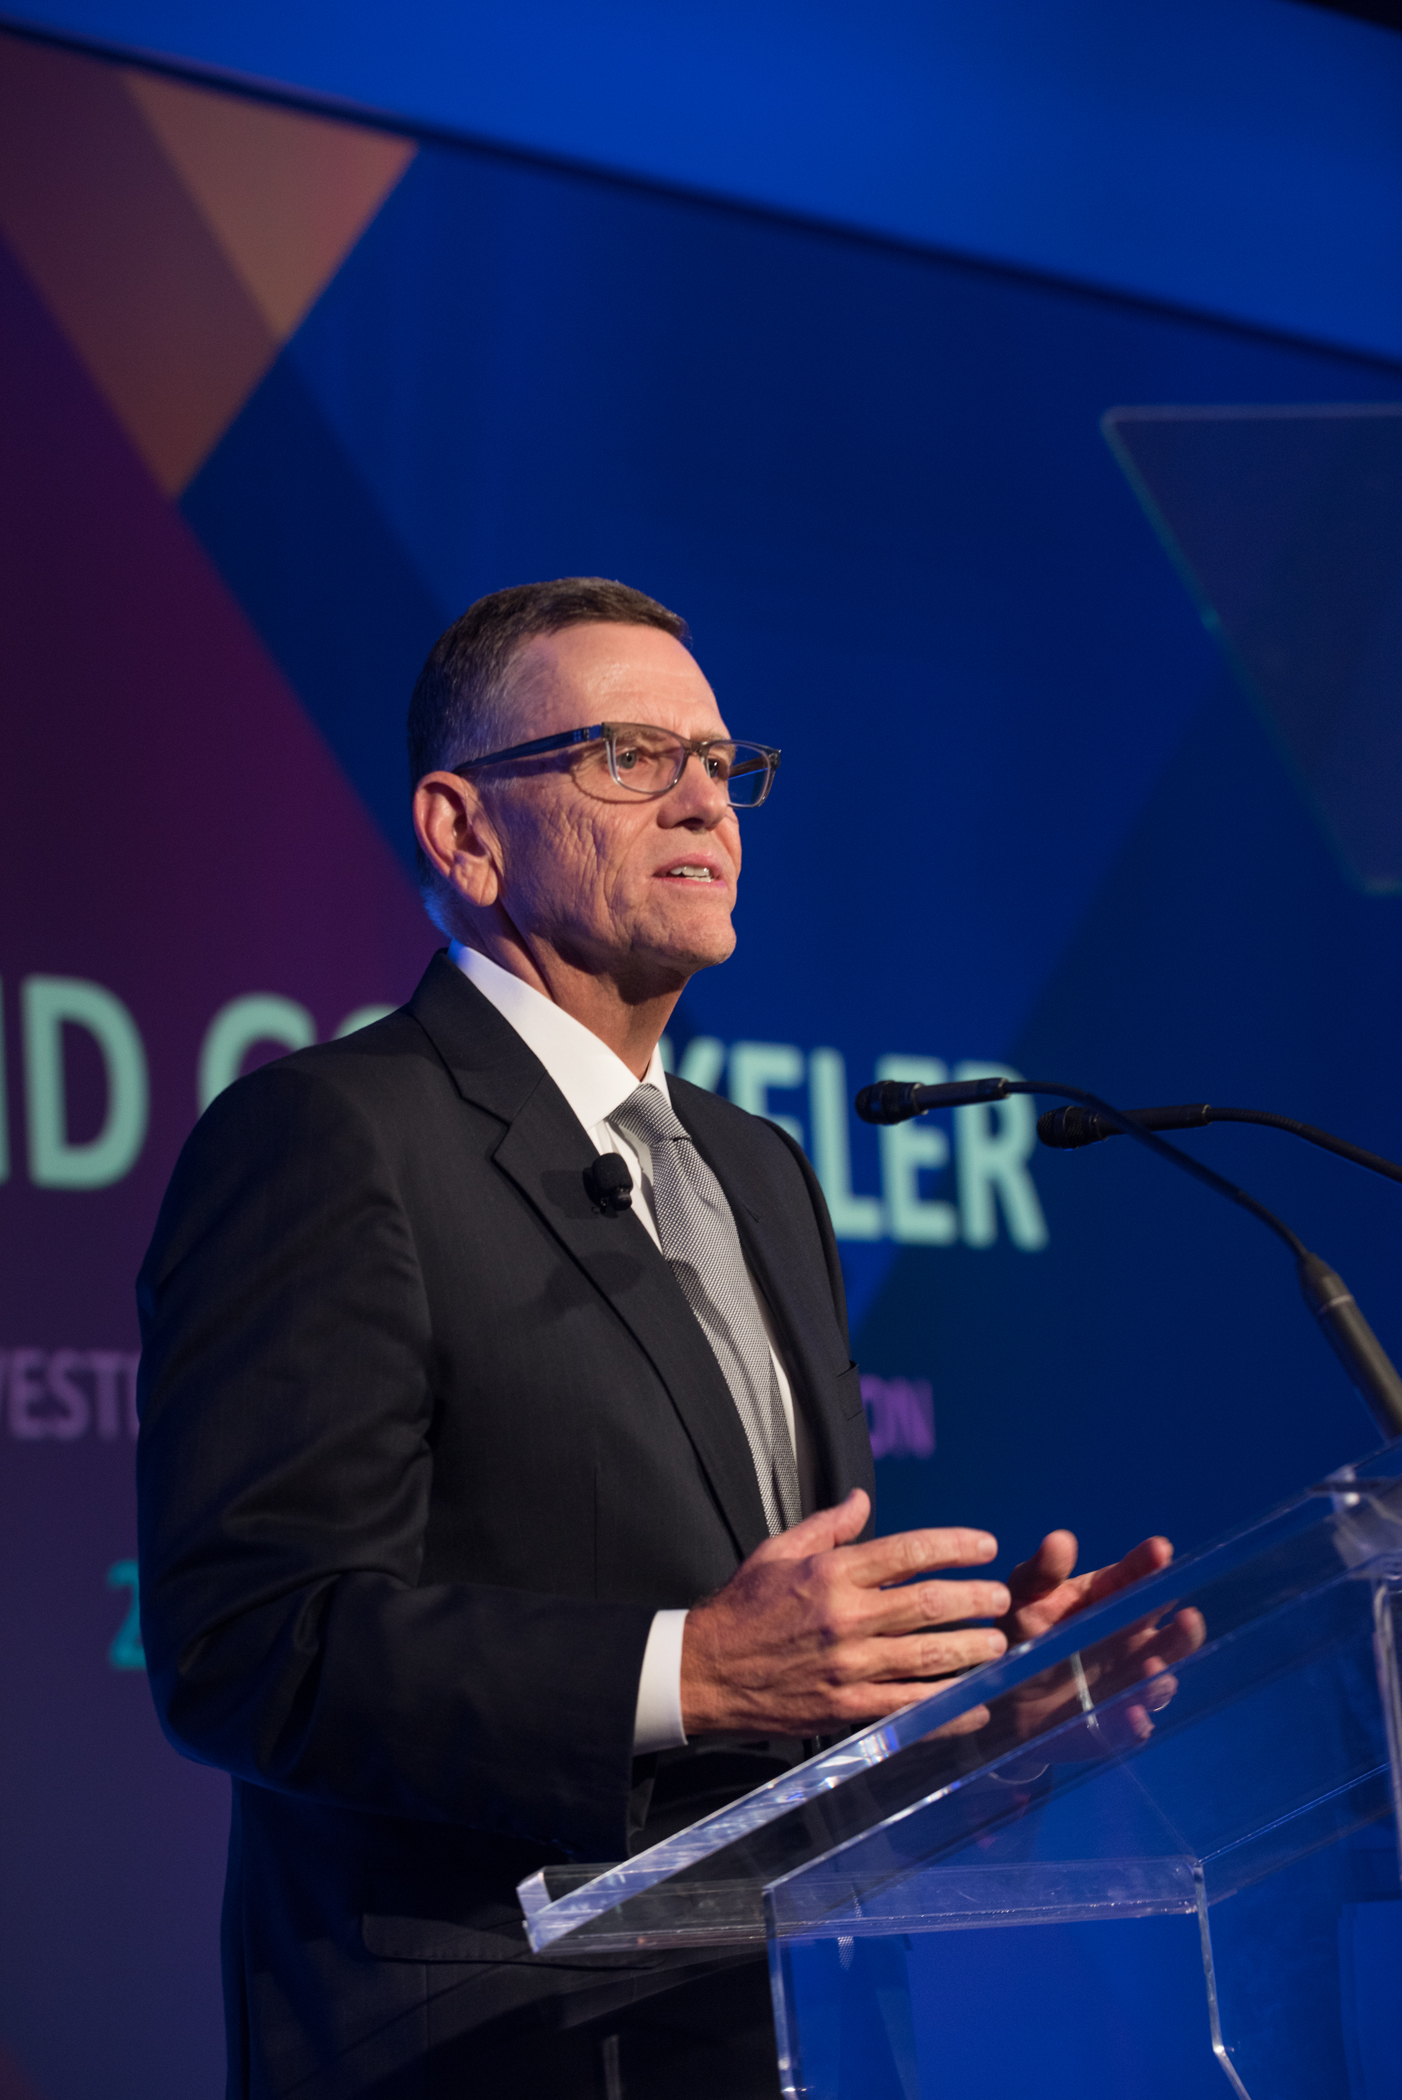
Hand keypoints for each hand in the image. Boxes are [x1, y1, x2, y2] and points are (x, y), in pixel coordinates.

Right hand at [680, 1489, 1010, 1736]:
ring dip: (970, 1649)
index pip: (907, 1552)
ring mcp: (847, 1665)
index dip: (954, 1546)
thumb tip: (863, 1500)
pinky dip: (947, 1709)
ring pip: (925, 1655)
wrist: (704, 1670)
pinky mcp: (844, 1708)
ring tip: (1000, 1643)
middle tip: (1002, 1597)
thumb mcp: (778, 1551)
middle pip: (927, 1604)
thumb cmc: (742, 1607)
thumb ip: (828, 1526)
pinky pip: (906, 1708)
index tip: (985, 1545)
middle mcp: (844, 1617)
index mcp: (830, 1572)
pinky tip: (976, 1705)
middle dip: (974, 1598)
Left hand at [999, 1531, 1203, 1752]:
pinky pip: (1136, 1724)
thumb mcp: (1023, 1598)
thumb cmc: (1020, 1634)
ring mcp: (1131, 1679)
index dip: (1149, 1564)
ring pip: (1162, 1676)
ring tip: (1154, 1665)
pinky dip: (1138, 1721)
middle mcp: (1131, 1637)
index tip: (1160, 1550)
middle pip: (1167, 1629)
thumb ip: (1041, 1572)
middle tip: (1188, 1617)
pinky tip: (1132, 1715)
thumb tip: (1060, 1540)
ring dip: (1164, 1674)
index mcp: (1110, 1598)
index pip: (1136, 1577)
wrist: (1004, 1695)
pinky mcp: (1120, 1720)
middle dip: (1181, 1625)